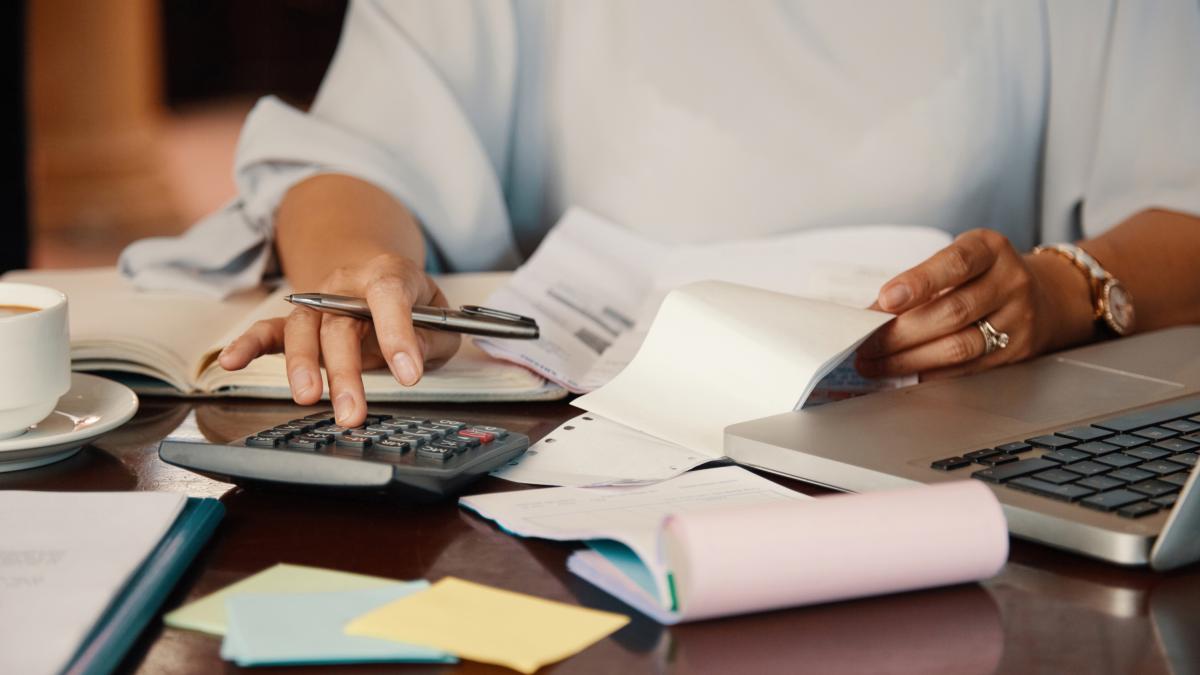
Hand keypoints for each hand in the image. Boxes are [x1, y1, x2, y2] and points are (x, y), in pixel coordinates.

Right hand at [217, 253, 460, 425]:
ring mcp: (318, 303)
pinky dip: (248, 345)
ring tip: (309, 399)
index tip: (409, 375)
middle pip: (339, 323)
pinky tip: (231, 361)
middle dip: (346, 370)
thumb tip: (410, 359)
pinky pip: (268, 331)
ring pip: (303, 330)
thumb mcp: (440, 319)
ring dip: (303, 367)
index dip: (398, 333)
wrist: (381, 280)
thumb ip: (431, 337)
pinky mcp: (298, 322)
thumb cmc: (415, 305)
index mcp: (389, 274)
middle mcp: (346, 285)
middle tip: (353, 411)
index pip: (390, 296)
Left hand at [855, 229, 1088, 380]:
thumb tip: (869, 315)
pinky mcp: (1016, 352)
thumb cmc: (983, 276)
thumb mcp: (957, 261)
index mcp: (990, 249)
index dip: (919, 281)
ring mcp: (1017, 319)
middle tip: (865, 344)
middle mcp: (1010, 282)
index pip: (956, 263)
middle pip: (952, 311)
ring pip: (959, 346)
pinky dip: (930, 373)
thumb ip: (917, 282)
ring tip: (875, 363)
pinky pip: (967, 368)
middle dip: (901, 332)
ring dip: (909, 359)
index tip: (886, 298)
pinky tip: (904, 373)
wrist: (1044, 296)